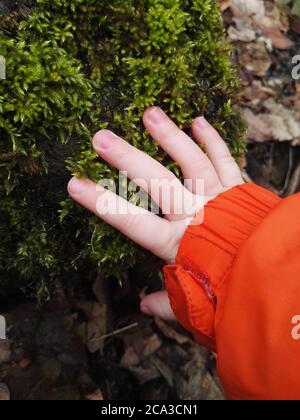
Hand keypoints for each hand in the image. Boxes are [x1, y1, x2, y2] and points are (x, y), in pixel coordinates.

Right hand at [68, 107, 242, 320]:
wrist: (276, 279)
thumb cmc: (232, 293)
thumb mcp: (194, 306)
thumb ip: (168, 302)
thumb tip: (145, 306)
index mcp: (175, 243)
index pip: (130, 221)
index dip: (101, 203)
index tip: (75, 184)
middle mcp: (194, 214)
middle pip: (155, 181)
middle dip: (126, 159)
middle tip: (101, 137)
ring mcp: (217, 198)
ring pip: (190, 161)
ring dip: (169, 136)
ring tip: (150, 113)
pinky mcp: (239, 190)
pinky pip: (224, 160)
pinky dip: (212, 140)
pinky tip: (198, 121)